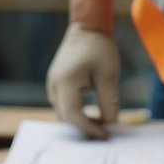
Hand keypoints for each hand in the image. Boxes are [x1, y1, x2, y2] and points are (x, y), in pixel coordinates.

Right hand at [46, 23, 120, 138]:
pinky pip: (64, 105)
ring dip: (81, 121)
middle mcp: (54, 85)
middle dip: (85, 128)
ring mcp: (52, 84)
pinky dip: (77, 113)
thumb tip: (111, 125)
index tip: (107, 135)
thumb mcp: (109, 76)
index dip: (90, 128)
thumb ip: (109, 102)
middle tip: (106, 133)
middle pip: (66, 117)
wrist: (87, 28)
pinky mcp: (56, 84)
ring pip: (64, 113)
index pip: (74, 115)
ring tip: (102, 124)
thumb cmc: (99, 49)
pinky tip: (93, 115)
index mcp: (66, 81)